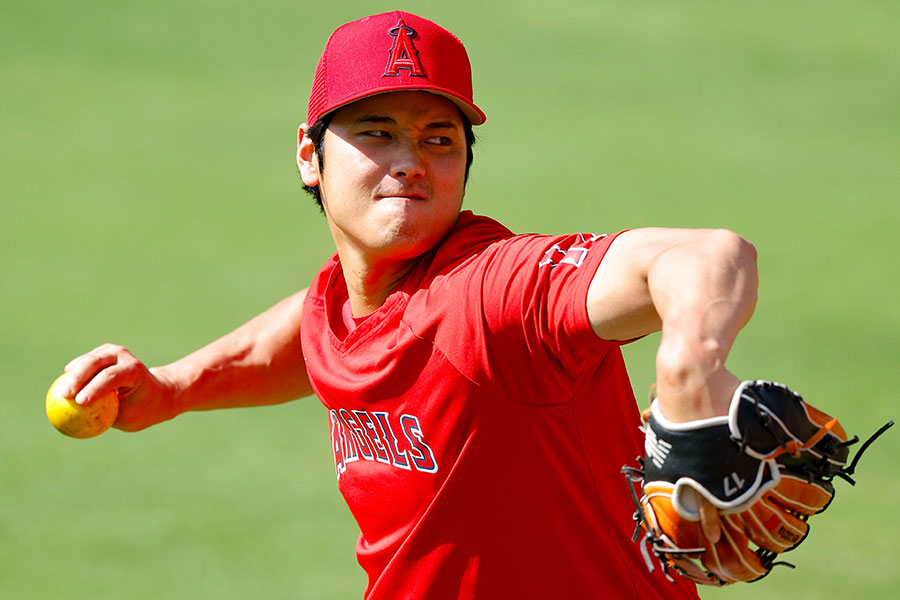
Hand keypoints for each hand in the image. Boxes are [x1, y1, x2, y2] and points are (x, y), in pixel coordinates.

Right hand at [61, 344, 177, 431]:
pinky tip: (64, 382)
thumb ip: (103, 418)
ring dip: (73, 374)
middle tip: (63, 395)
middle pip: (96, 363)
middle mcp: (124, 357)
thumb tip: (75, 425)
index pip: (112, 377)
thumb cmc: (141, 409)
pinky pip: (86, 361)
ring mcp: (114, 352)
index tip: (79, 402)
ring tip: (59, 392)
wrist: (156, 391)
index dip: (94, 388)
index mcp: (135, 371)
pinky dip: (75, 371)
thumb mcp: (127, 420)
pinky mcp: (104, 353)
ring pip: (89, 360)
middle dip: (77, 378)